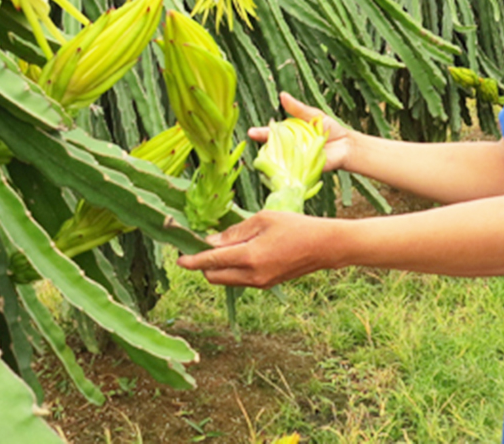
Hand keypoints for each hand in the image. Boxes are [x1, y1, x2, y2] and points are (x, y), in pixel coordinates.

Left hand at [177, 209, 338, 287]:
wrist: (324, 246)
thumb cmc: (296, 226)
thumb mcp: (263, 219)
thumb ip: (235, 231)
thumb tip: (211, 241)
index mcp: (249, 257)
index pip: (211, 262)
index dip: (192, 260)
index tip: (179, 258)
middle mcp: (252, 275)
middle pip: (214, 276)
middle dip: (202, 265)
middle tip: (200, 246)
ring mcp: (260, 283)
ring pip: (226, 280)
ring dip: (217, 268)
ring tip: (220, 247)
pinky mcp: (267, 284)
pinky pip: (240, 280)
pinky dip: (232, 270)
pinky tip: (237, 253)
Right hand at [248, 91, 353, 171]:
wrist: (346, 145)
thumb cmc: (330, 129)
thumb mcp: (313, 115)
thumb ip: (298, 108)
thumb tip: (283, 95)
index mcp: (290, 135)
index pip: (272, 134)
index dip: (261, 133)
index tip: (251, 132)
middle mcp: (290, 149)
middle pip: (272, 148)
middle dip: (262, 145)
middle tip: (252, 140)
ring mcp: (296, 161)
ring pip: (280, 162)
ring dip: (272, 159)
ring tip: (263, 155)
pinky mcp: (303, 172)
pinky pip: (292, 173)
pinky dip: (286, 172)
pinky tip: (278, 170)